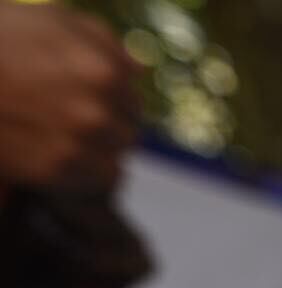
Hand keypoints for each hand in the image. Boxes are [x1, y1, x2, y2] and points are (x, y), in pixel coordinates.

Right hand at [0, 3, 139, 190]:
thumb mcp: (50, 22)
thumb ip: (103, 42)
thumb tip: (139, 71)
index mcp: (103, 72)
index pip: (133, 98)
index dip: (113, 99)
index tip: (86, 98)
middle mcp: (97, 111)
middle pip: (128, 131)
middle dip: (107, 126)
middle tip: (69, 119)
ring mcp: (78, 145)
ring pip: (117, 160)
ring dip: (98, 153)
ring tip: (63, 138)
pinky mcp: (55, 171)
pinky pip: (96, 181)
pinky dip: (84, 173)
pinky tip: (58, 155)